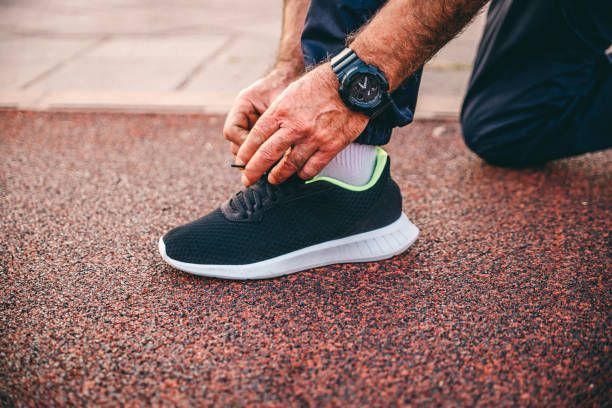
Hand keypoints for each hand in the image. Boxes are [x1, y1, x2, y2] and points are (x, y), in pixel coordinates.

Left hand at [236, 63, 368, 185]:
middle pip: (267, 155)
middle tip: (247, 180)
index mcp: (281, 111)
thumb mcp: (291, 92)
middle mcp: (295, 127)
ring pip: (289, 166)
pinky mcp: (331, 146)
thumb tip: (263, 135)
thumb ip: (277, 114)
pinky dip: (303, 174)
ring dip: (278, 176)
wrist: (353, 83)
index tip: (242, 162)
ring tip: (273, 179)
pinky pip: (312, 168)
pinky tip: (299, 173)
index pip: (256, 137)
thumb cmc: (321, 85)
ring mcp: (314, 138)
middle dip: (253, 171)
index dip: (246, 153)